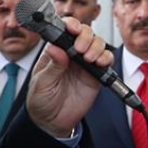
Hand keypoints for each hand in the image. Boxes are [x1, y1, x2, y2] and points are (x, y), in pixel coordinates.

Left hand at [25, 17, 110, 137]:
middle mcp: (71, 53)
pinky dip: (106, 58)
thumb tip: (56, 48)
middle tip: (80, 49)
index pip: (64, 30)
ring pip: (97, 43)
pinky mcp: (96, 74)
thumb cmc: (41, 100)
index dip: (70, 25)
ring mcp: (85, 63)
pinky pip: (106, 61)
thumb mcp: (41, 83)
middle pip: (84, 33)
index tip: (72, 29)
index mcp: (55, 51)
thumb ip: (52, 66)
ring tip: (89, 58)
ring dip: (96, 46)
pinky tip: (100, 63)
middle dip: (85, 36)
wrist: (52, 122)